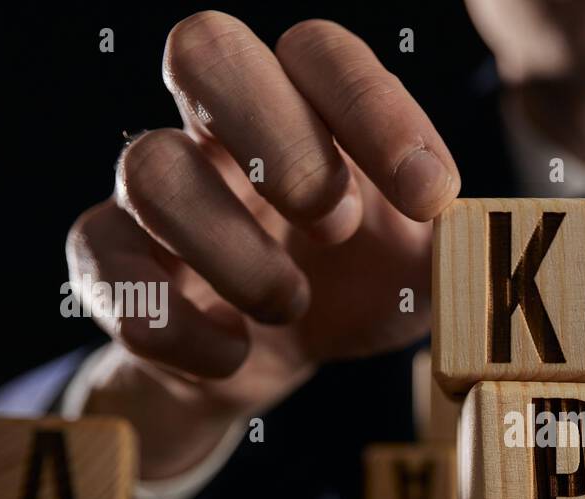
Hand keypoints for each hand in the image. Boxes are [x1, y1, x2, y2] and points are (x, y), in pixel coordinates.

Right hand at [68, 13, 459, 477]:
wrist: (270, 362)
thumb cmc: (355, 291)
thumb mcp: (422, 271)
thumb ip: (453, 247)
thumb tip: (479, 238)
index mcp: (306, 110)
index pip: (319, 52)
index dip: (373, 111)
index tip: (430, 196)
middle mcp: (222, 130)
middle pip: (203, 48)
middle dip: (280, 138)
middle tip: (337, 223)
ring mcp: (158, 191)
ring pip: (149, 165)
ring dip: (232, 248)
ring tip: (289, 305)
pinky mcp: (111, 262)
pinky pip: (104, 262)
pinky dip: (174, 323)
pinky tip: (232, 355)